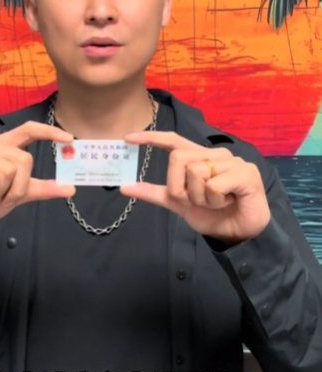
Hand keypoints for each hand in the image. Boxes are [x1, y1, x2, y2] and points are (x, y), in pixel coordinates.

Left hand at [120, 131, 270, 244]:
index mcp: (199, 158)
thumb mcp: (179, 204)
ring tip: (217, 202)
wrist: (240, 234)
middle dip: (179, 187)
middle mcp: (214, 154)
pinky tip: (228, 202)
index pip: (174, 140)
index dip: (152, 138)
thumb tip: (125, 188)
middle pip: (178, 158)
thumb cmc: (213, 215)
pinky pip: (213, 185)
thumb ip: (156, 193)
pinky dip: (215, 201)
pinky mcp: (245, 172)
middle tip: (195, 201)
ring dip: (200, 197)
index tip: (128, 138)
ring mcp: (231, 161)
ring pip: (196, 172)